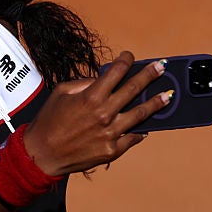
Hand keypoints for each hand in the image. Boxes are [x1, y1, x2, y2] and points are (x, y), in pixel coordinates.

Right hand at [22, 51, 170, 175]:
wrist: (43, 154)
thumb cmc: (49, 121)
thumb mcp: (61, 92)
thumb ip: (84, 83)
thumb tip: (102, 79)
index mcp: (91, 96)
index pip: (115, 72)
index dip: (125, 61)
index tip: (130, 57)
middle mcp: (104, 113)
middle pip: (134, 89)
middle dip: (150, 75)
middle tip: (161, 67)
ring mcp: (110, 133)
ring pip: (141, 114)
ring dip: (156, 103)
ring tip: (168, 96)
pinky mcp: (112, 150)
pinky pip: (132, 138)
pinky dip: (140, 131)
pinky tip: (148, 126)